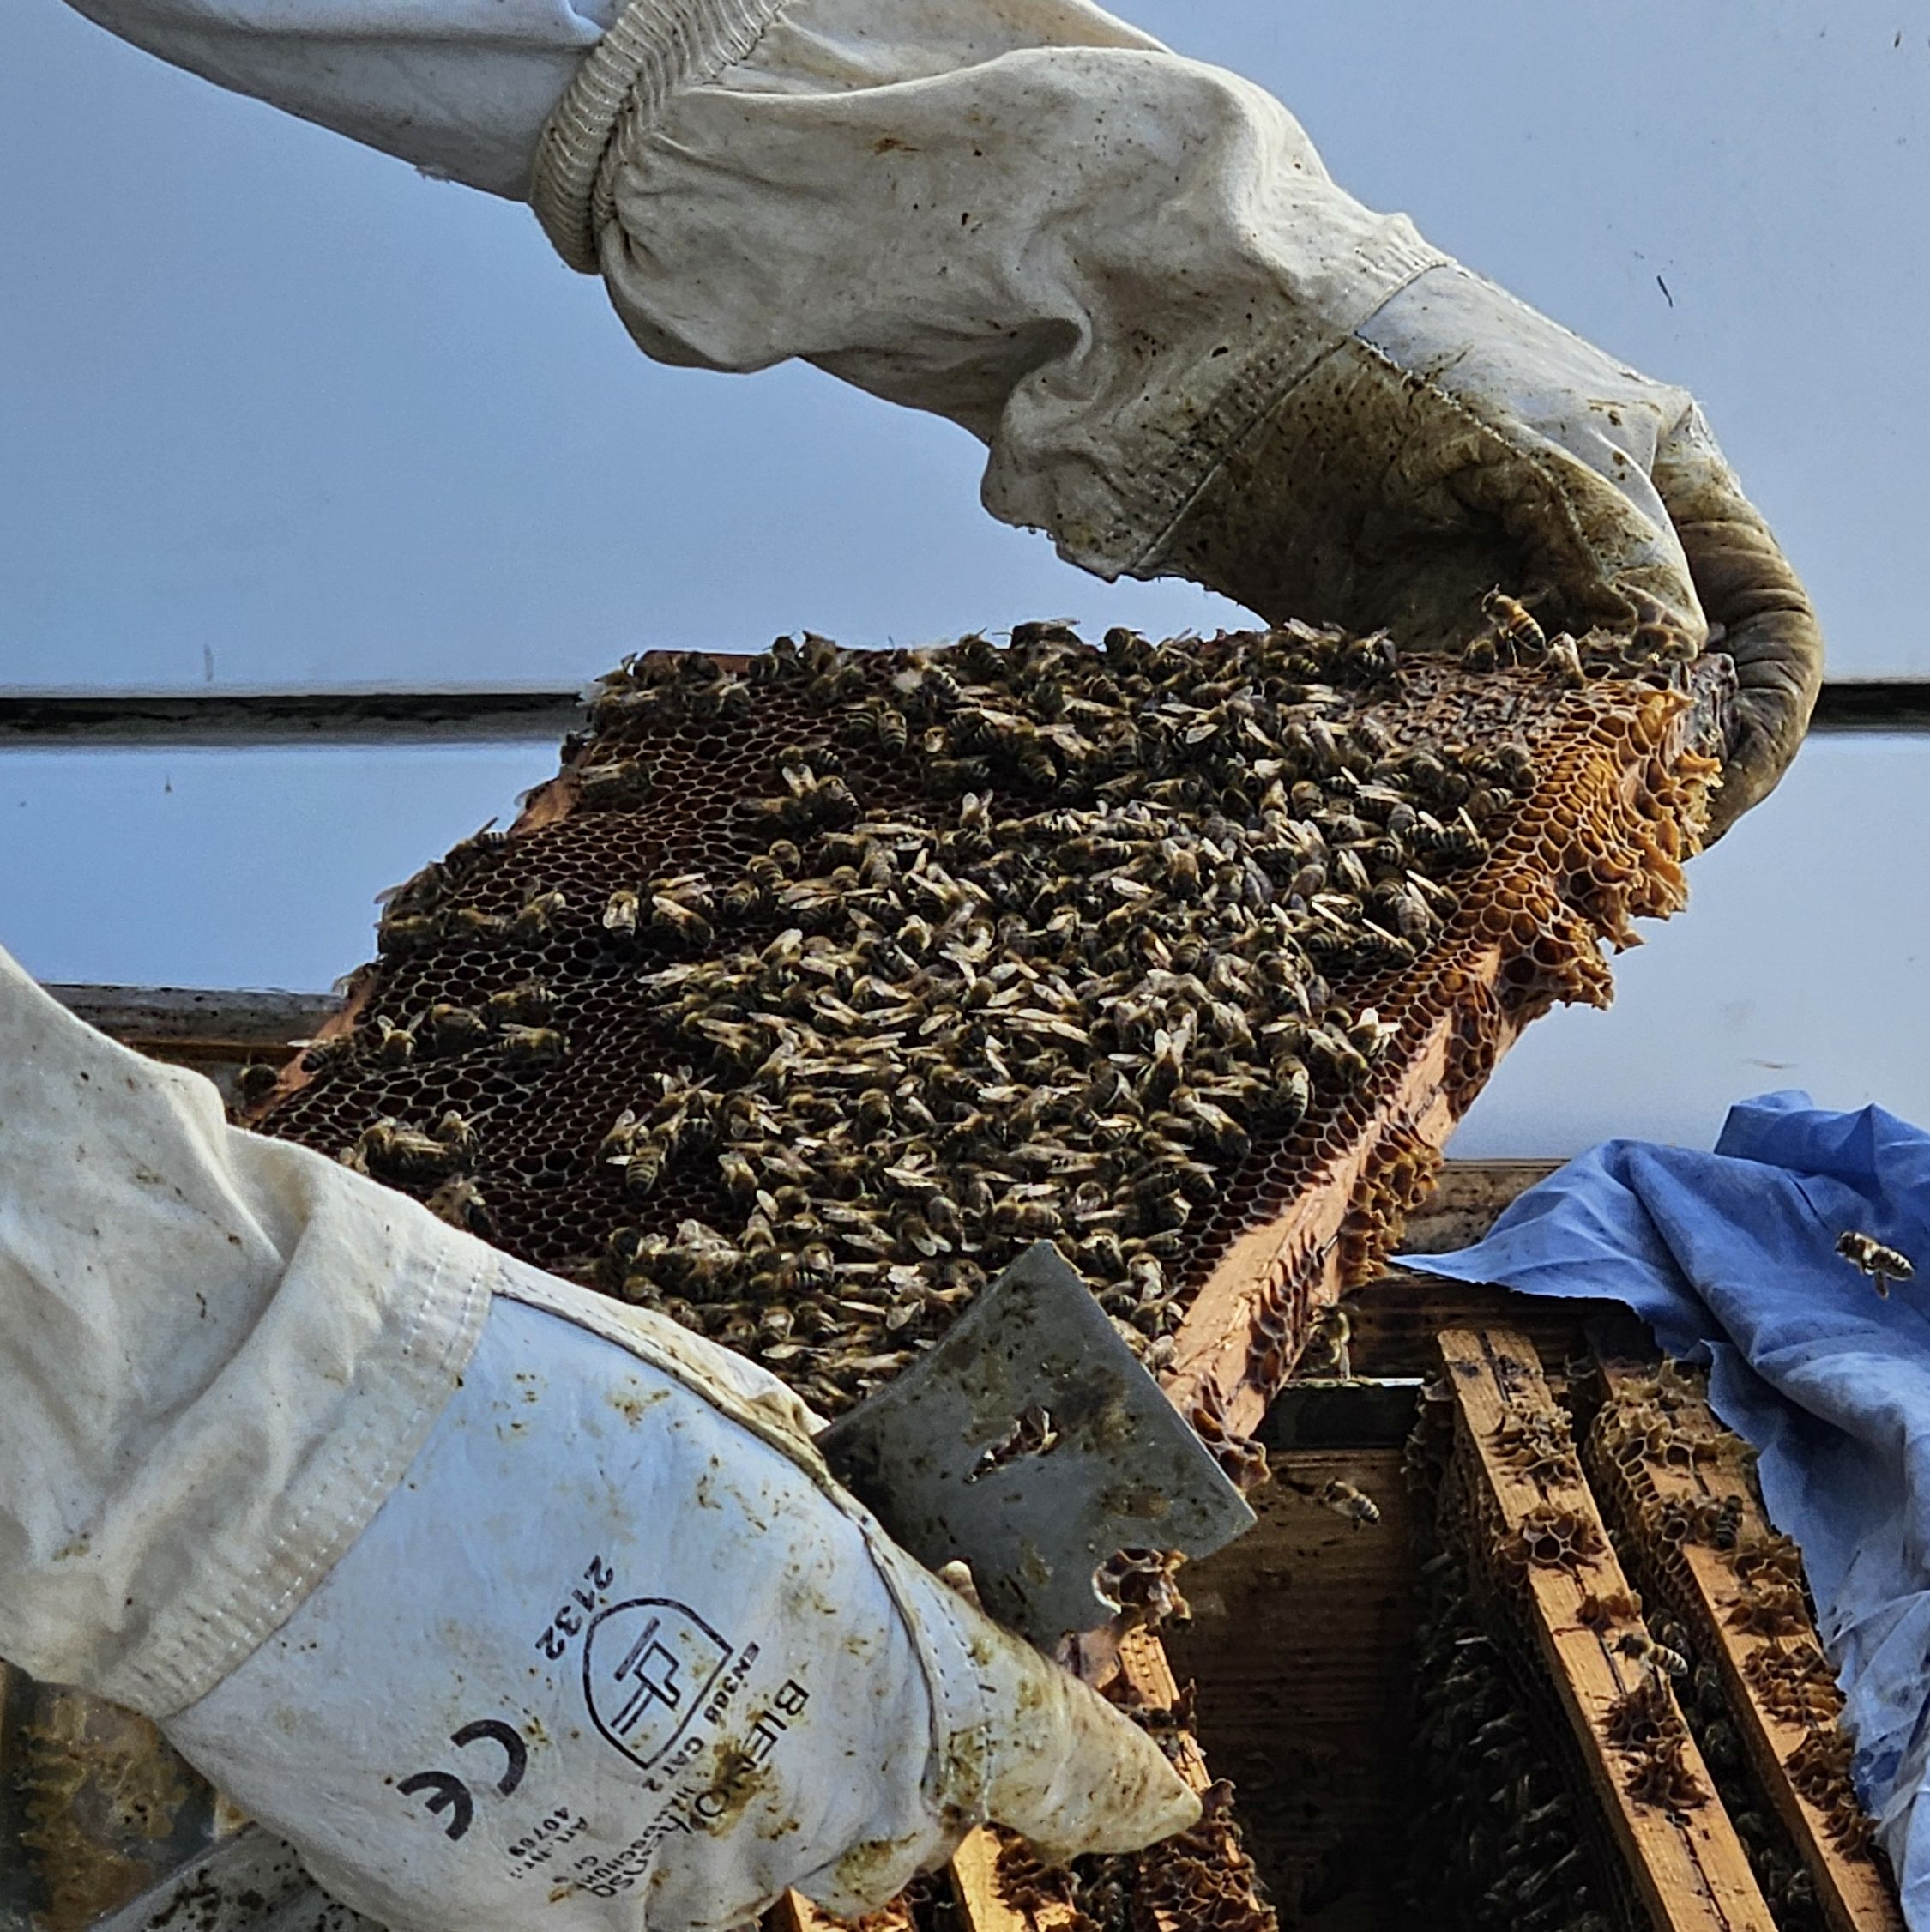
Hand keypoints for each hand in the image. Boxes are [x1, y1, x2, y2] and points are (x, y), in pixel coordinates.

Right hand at [158, 1279, 1197, 1931]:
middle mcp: (786, 1779)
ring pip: (762, 1860)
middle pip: (895, 1815)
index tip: (1143, 1789)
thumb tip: (873, 1587)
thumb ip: (836, 1538)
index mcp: (860, 1642)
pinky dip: (629, 1824)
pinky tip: (555, 1726)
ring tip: (633, 1663)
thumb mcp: (738, 1428)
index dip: (1104, 1776)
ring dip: (744, 1783)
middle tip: (802, 1656)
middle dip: (888, 1750)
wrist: (294, 1462)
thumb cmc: (529, 1402)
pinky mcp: (526, 1909)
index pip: (1036, 1748)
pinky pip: (636, 1887)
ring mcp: (653, 1864)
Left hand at [1148, 263, 1822, 837]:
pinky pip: (1470, 750)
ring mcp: (1507, 622)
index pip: (1766, 630)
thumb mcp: (1551, 449)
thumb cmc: (1408, 363)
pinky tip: (1463, 825)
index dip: (1762, 718)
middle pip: (1674, 711)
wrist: (1237, 365)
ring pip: (1572, 747)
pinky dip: (1476, 793)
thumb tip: (1677, 682)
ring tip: (1541, 851)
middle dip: (1658, 784)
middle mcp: (1603, 570)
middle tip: (1612, 847)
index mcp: (1672, 498)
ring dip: (1565, 806)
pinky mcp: (1417, 664)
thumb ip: (1627, 558)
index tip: (1708, 787)